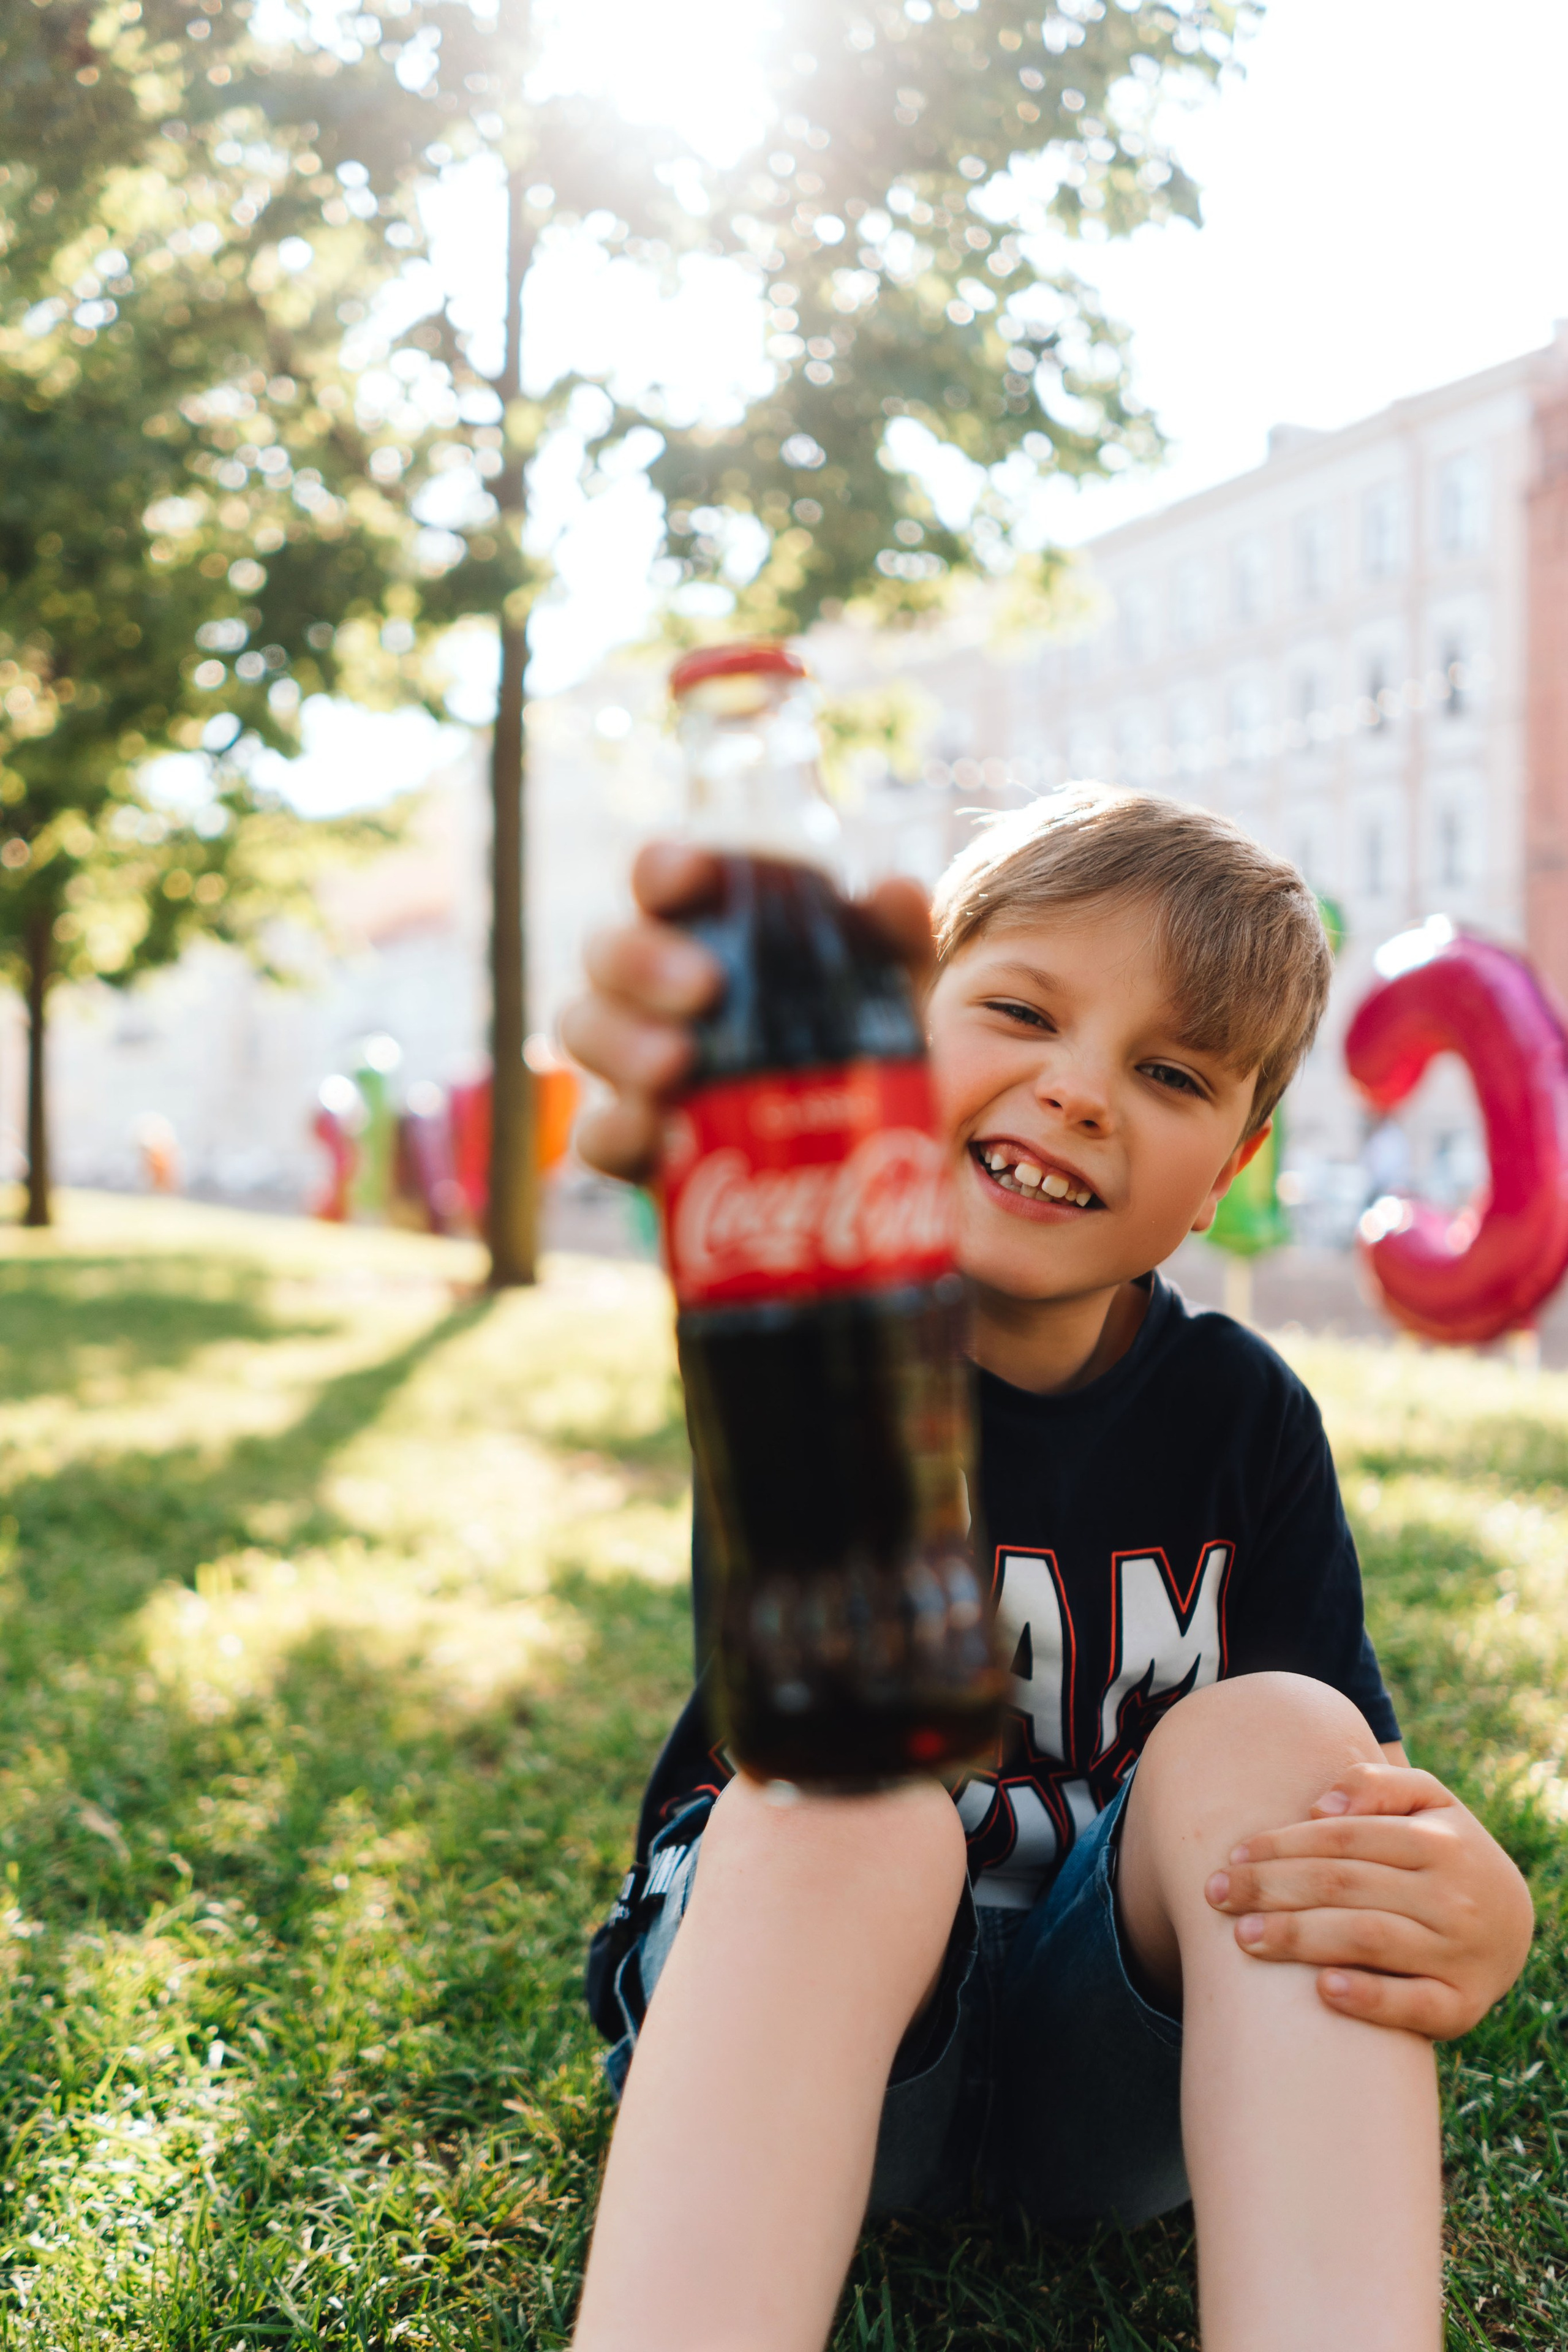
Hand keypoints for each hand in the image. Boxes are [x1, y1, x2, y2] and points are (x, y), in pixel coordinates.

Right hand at [558, 840, 934, 1185]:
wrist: (859, 1157)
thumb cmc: (852, 1045)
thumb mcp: (887, 995)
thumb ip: (891, 942)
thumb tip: (897, 893)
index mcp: (700, 928)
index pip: (660, 878)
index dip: (663, 869)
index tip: (688, 877)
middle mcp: (646, 987)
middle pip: (606, 952)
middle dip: (643, 959)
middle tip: (706, 986)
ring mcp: (628, 1063)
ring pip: (585, 1032)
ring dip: (624, 1042)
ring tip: (678, 1062)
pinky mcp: (631, 1142)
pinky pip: (595, 1136)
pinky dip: (618, 1132)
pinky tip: (658, 1136)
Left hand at [1204, 1760, 1533, 2038]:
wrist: (1514, 1927)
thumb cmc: (1446, 1854)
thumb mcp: (1430, 1803)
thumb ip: (1378, 1784)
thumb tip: (1321, 1805)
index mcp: (1439, 1840)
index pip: (1342, 1838)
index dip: (1281, 1845)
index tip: (1231, 1857)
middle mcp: (1452, 1895)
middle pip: (1343, 1885)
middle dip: (1270, 1889)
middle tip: (1215, 1896)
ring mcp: (1459, 1953)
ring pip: (1368, 1939)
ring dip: (1299, 1937)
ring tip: (1243, 1939)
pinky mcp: (1462, 2006)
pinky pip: (1415, 2006)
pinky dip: (1370, 1998)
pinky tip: (1322, 1990)